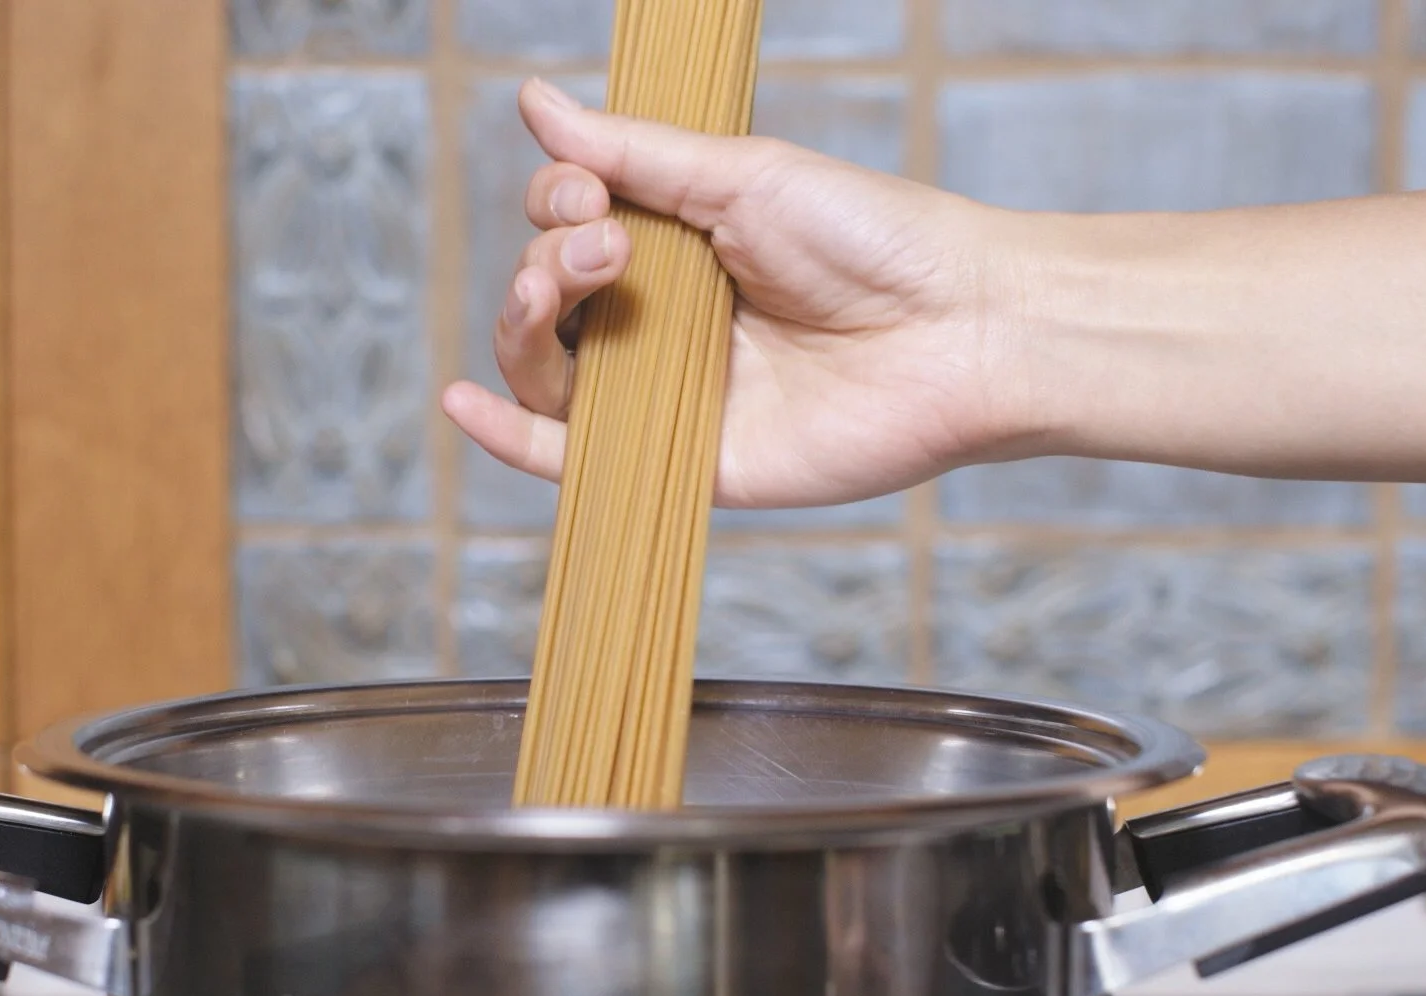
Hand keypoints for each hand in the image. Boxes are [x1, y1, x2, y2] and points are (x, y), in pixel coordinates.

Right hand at [440, 78, 1042, 509]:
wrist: (960, 327)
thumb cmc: (872, 239)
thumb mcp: (740, 176)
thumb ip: (630, 155)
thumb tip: (534, 102)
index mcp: (675, 249)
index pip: (564, 228)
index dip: (556, 208)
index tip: (595, 196)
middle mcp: (663, 323)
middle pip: (543, 299)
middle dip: (546, 261)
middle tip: (608, 244)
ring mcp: (669, 395)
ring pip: (547, 371)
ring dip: (525, 322)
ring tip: (567, 286)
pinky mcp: (686, 462)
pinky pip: (573, 461)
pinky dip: (509, 438)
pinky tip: (464, 403)